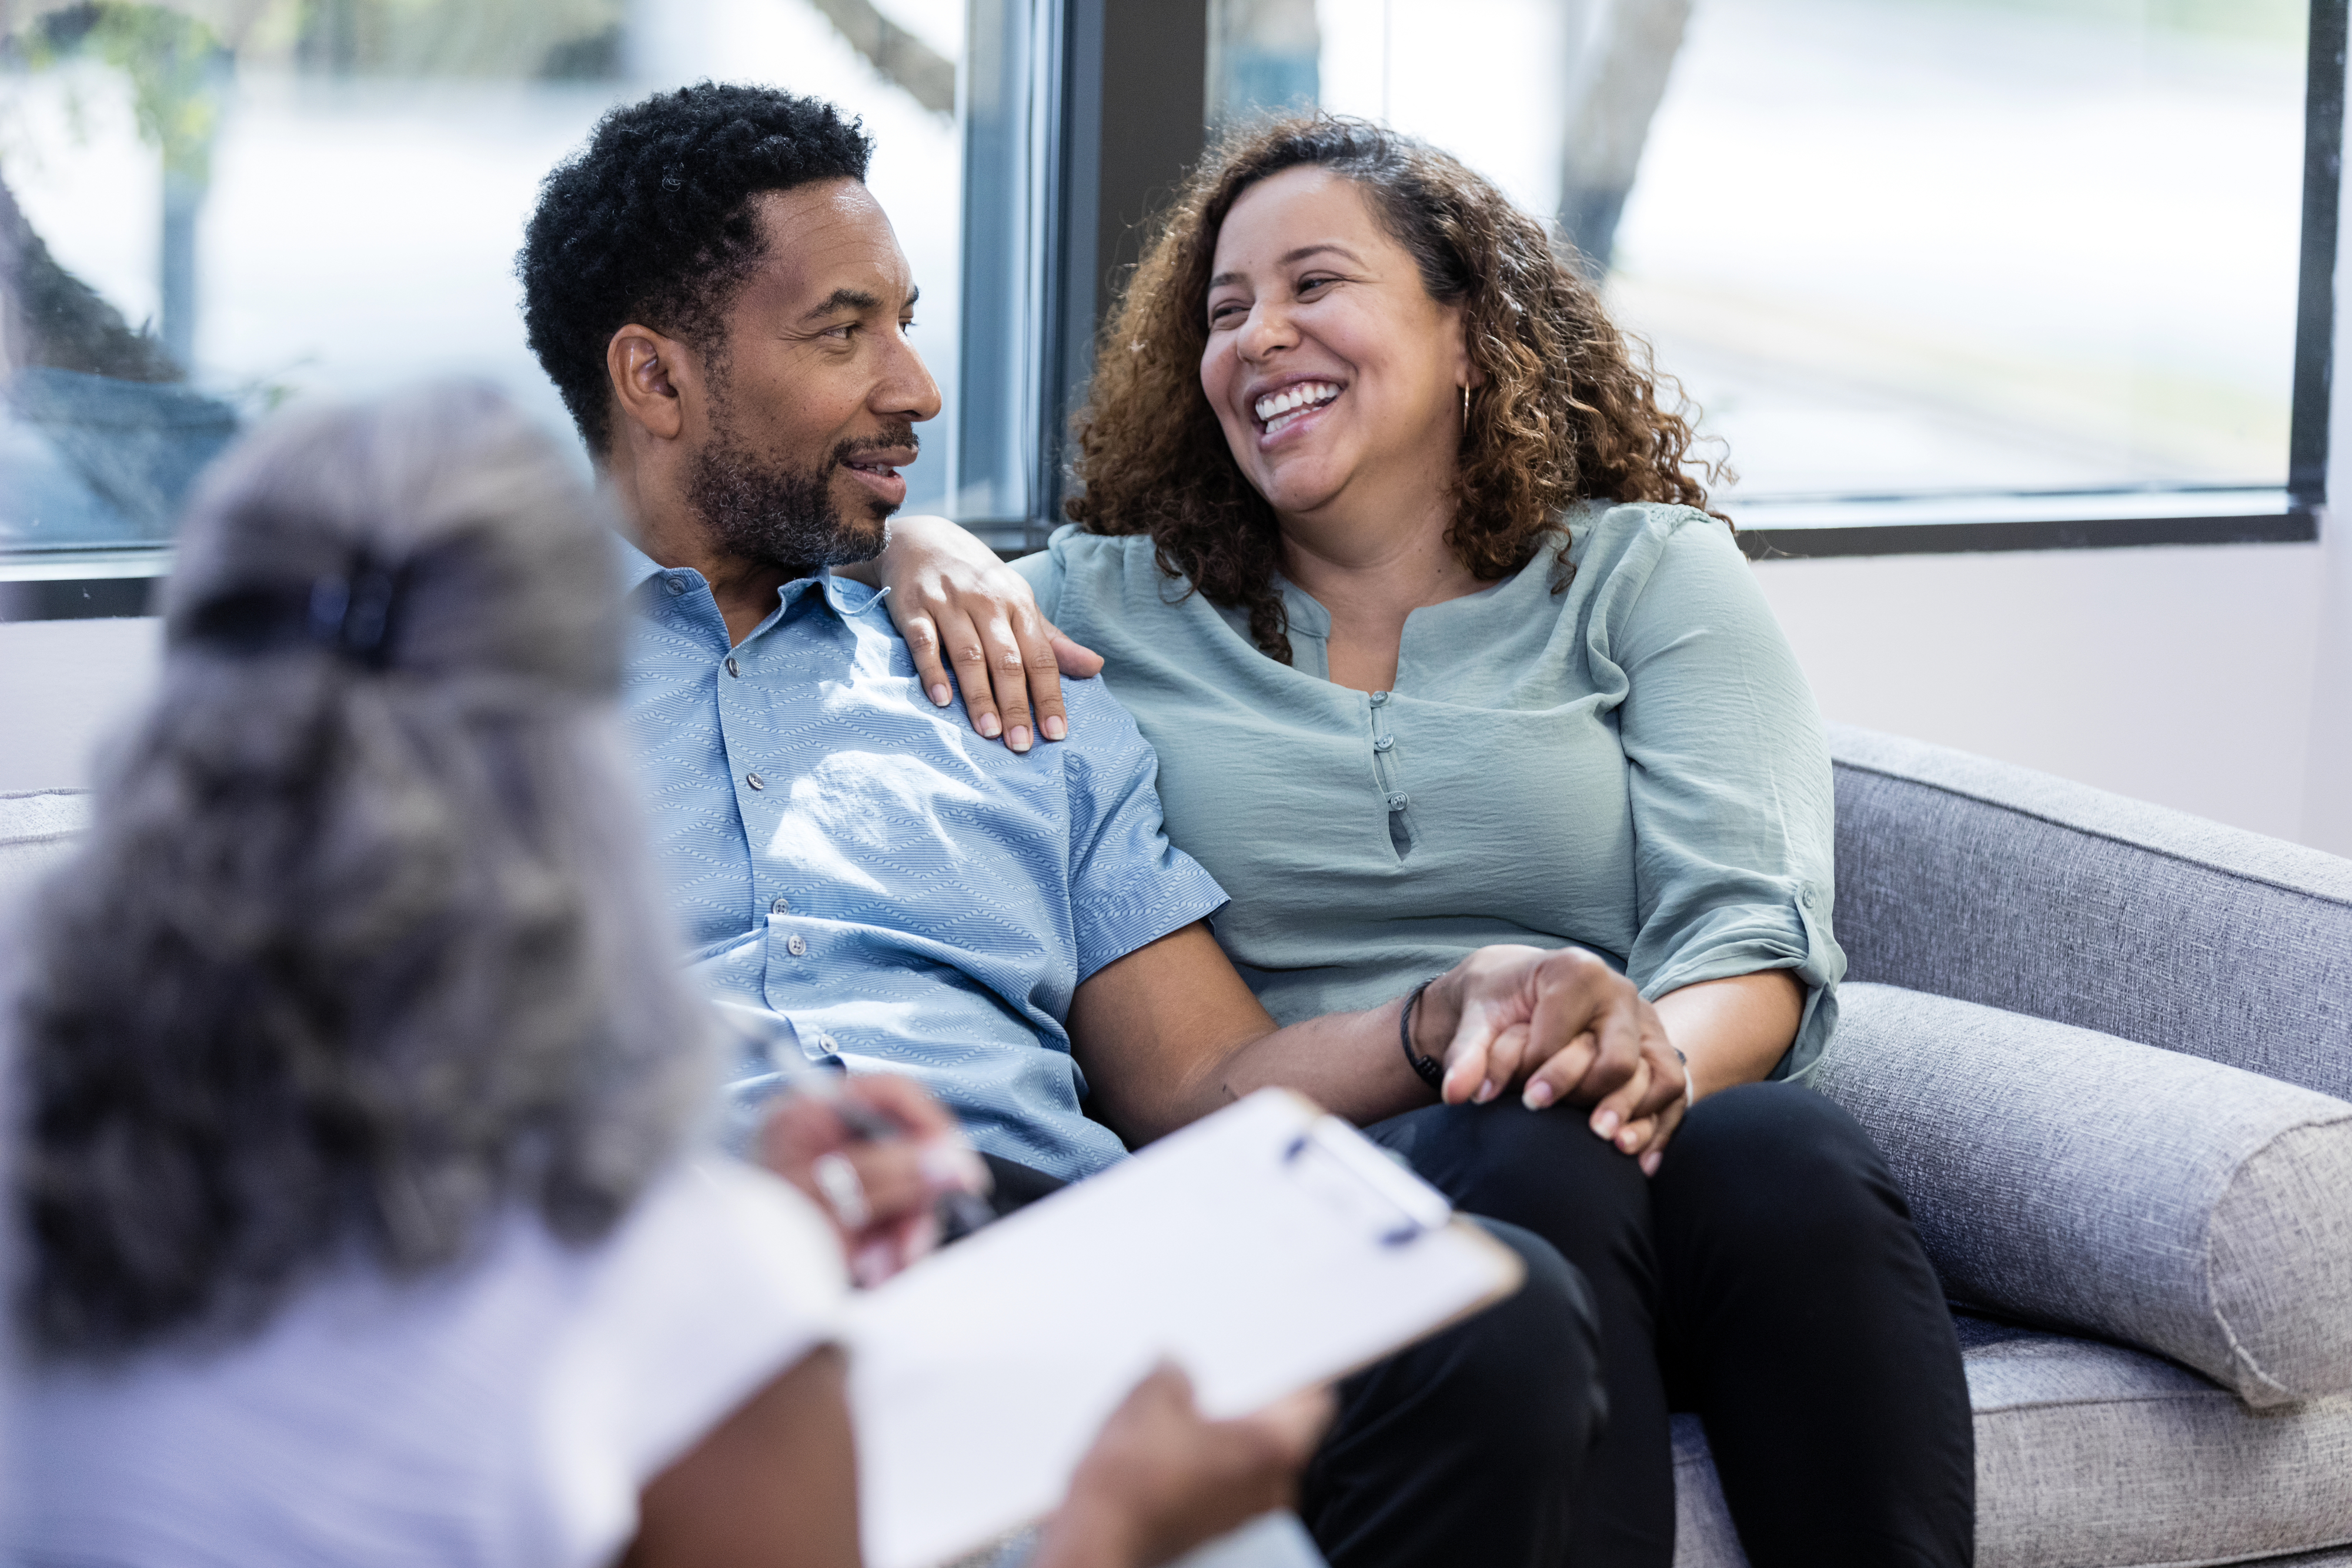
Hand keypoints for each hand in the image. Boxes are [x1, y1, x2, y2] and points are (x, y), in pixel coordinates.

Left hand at [756, 1073, 990, 1284]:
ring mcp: (842, 1174)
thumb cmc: (756, 1239)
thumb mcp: (827, 1197)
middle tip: (912, 1242)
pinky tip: (876, 1268)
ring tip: (883, 1266)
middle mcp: (829, 1137)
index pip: (893, 1095)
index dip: (932, 1127)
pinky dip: (894, 1247)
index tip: (957, 1167)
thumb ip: (890, 1175)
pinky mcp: (851, 1211)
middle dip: (916, 1201)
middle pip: (907, 1149)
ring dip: (906, 1233)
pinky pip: (895, 1220)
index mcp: (813, 1112)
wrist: (729, 1297)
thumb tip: (950, 1162)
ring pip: (907, 1190)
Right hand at [874, 514, 1103, 751]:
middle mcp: (986, 602)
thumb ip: (1053, 641)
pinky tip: (942, 702)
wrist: (922, 539)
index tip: (1057, 734)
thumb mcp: (1019, 602)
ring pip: (969, 656)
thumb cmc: (978, 581)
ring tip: (990, 733)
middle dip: (1017, 705)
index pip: (1041, 657)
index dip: (1050, 696)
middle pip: (1007, 660)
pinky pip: (925, 643)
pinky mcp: (914, 608)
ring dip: (980, 696)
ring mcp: (949, 604)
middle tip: (1022, 745)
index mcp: (1018, 603)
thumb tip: (1096, 668)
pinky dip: (933, 672)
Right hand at [1035, 1365, 1333, 1567]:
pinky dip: (1210, 1465)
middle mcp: (1273, 1487)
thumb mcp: (1148, 1399)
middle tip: (1214, 1378)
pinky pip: (1229, 1484)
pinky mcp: (1220, 1531)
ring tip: (1182, 1413)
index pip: (1314, 1399)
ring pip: (1252, 1459)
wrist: (1097, 1542)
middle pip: (1281, 1430)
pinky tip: (1171, 1450)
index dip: (1296, 1371)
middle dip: (1249, 1403)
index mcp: (1273, 1448)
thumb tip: (1175, 1369)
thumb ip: (1173, 1373)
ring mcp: (1249, 1516)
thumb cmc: (1129, 1483)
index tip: (1279, 1355)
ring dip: (1226, 1437)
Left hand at [1414, 944, 1691, 1172]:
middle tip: (1554, 1119)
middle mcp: (1620, 993)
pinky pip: (1676, 1091)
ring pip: (1659, 1076)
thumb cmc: (1505, 1000)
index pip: (1565, 1037)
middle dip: (1585, 1095)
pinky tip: (1641, 1161)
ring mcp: (1647, 1022)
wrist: (1531, 987)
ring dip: (1634, 1116)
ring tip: (1607, 1144)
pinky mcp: (1660, 1050)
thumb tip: (1456, 1094)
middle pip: (1618, 1059)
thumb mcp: (1480, 1017)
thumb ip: (1468, 1053)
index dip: (1542, 1074)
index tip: (1522, 1099)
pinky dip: (1660, 1126)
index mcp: (1578, 971)